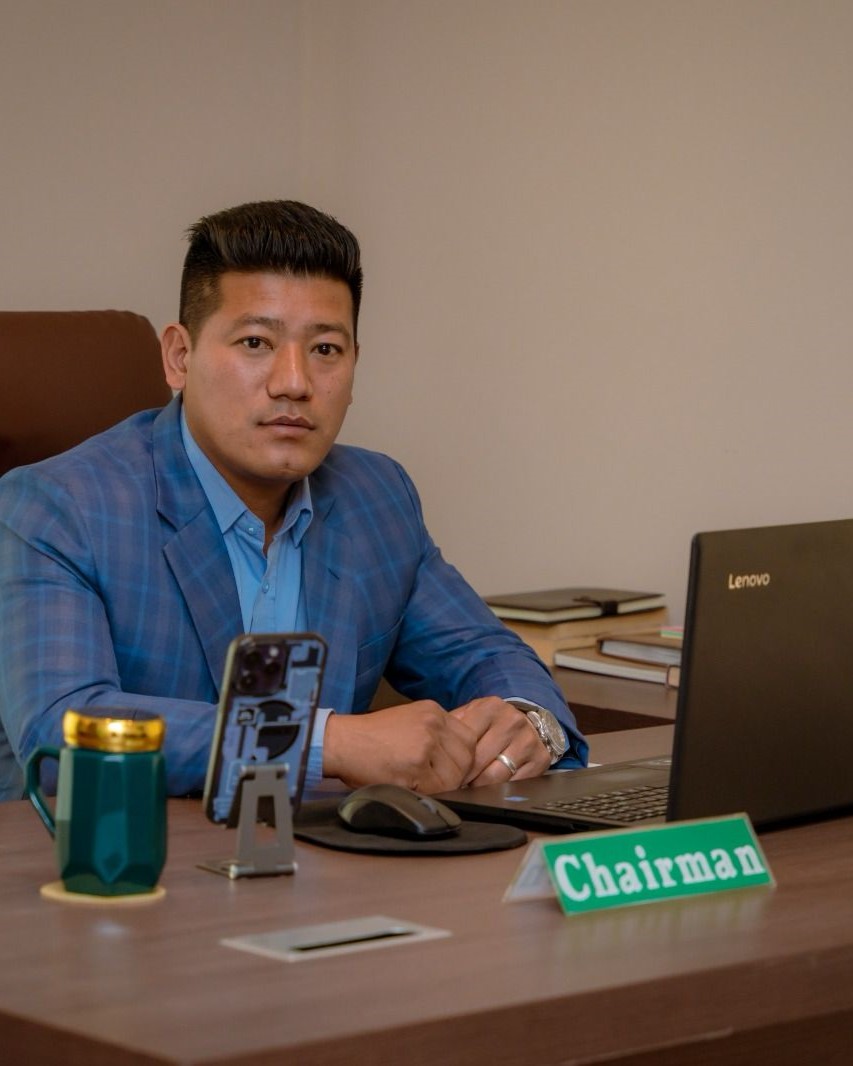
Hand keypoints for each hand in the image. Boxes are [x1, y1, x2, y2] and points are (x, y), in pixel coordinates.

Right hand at [322, 701, 477, 792]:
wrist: (342, 742)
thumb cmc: (370, 737)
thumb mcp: (409, 720)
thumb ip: (436, 732)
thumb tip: (461, 754)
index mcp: (433, 711)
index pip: (468, 738)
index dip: (463, 758)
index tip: (451, 769)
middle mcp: (432, 724)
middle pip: (466, 757)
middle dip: (457, 774)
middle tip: (437, 781)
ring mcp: (425, 743)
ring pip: (455, 774)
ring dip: (443, 785)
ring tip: (421, 784)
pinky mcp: (415, 766)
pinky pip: (438, 788)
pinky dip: (429, 794)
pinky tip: (412, 787)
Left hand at [449, 697, 549, 786]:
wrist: (525, 721)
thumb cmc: (490, 723)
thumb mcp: (471, 716)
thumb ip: (451, 728)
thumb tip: (430, 749)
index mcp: (491, 707)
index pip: (464, 742)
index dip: (451, 761)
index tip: (443, 773)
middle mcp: (512, 721)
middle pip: (478, 761)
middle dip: (463, 777)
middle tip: (454, 785)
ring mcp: (528, 740)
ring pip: (495, 776)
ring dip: (479, 786)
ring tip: (471, 786)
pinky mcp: (540, 758)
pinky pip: (514, 784)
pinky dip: (500, 790)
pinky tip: (492, 786)